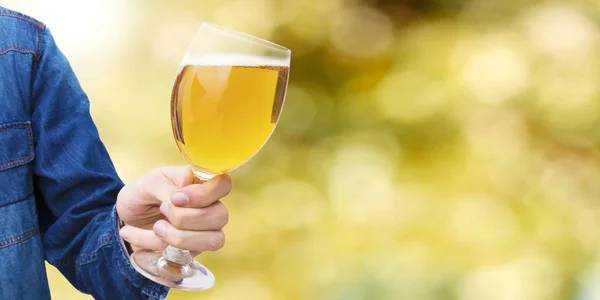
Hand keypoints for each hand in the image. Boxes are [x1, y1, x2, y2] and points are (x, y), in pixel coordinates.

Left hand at [116, 166, 231, 253]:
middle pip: (220, 216)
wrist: (125, 219)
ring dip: (179, 237)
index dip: (204, 194)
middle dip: (186, 218)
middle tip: (162, 209)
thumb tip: (182, 197)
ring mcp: (205, 231)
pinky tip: (135, 234)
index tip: (176, 198)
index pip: (223, 184)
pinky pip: (186, 254)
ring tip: (155, 227)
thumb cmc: (141, 195)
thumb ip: (167, 187)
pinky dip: (156, 245)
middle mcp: (209, 207)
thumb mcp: (147, 184)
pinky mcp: (193, 250)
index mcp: (201, 184)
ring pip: (213, 240)